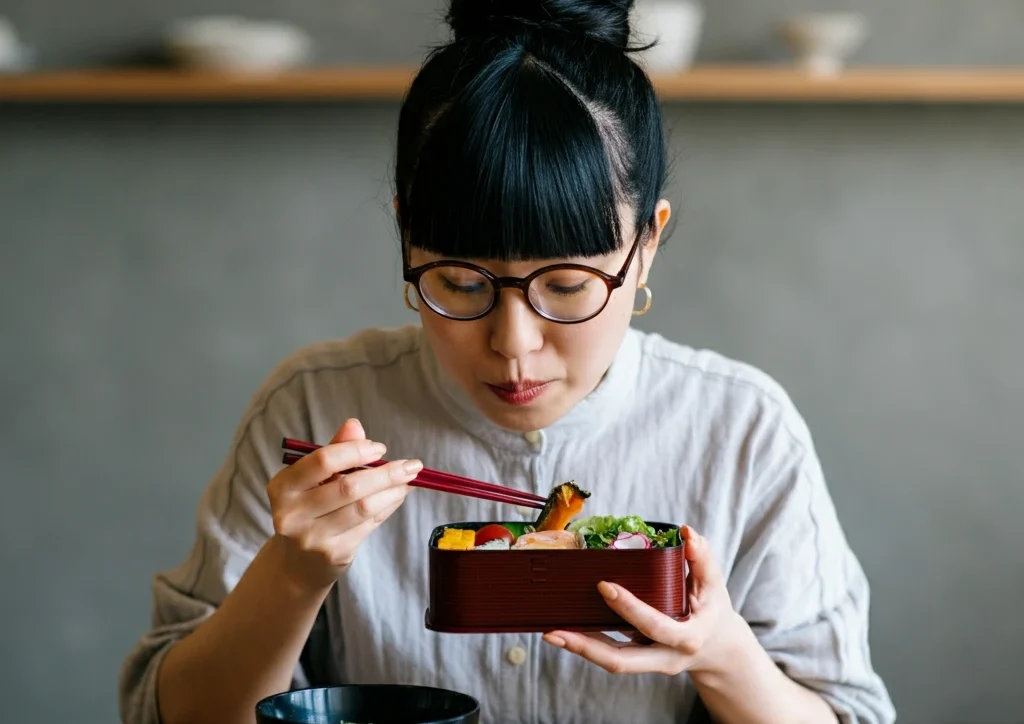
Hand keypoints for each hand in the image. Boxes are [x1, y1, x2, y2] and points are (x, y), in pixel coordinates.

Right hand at [266, 418, 421, 591]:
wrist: (298, 563)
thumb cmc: (309, 509)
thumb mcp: (313, 479)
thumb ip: (334, 450)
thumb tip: (354, 425)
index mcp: (283, 486)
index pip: (323, 461)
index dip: (355, 451)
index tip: (380, 448)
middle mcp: (292, 513)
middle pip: (348, 487)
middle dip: (386, 473)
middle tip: (412, 465)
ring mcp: (312, 537)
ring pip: (363, 508)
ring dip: (393, 491)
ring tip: (409, 481)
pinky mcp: (333, 554)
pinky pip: (369, 525)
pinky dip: (388, 507)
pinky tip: (397, 497)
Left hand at [542, 526, 741, 675]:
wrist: (716, 649)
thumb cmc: (712, 612)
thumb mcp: (714, 585)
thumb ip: (702, 559)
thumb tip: (687, 532)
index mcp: (687, 638)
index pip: (655, 625)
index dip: (629, 608)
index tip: (604, 585)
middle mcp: (666, 657)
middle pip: (623, 661)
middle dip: (588, 647)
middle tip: (557, 630)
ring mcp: (650, 663)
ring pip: (612, 663)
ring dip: (580, 649)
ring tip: (550, 634)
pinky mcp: (638, 659)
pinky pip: (610, 656)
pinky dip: (586, 645)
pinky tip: (563, 631)